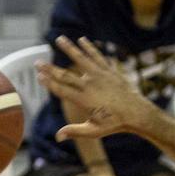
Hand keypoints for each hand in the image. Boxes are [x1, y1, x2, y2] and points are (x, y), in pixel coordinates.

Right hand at [40, 35, 154, 138]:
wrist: (137, 113)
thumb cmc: (115, 123)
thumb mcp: (94, 131)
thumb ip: (75, 131)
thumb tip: (57, 137)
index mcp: (84, 100)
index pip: (62, 90)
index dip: (49, 83)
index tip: (38, 76)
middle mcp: (90, 85)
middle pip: (66, 75)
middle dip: (50, 68)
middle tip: (37, 62)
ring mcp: (100, 76)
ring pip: (82, 59)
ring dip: (69, 49)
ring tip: (59, 39)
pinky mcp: (110, 71)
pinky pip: (98, 57)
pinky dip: (90, 48)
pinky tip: (82, 40)